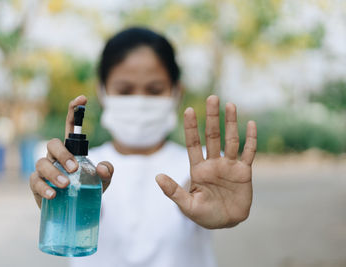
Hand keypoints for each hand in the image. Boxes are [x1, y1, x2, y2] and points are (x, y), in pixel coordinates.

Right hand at [30, 95, 113, 207]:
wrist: (76, 212)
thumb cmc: (88, 191)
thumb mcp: (103, 181)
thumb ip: (108, 172)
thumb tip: (102, 168)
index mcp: (72, 151)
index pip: (71, 127)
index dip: (74, 111)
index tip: (82, 98)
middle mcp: (56, 157)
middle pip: (52, 144)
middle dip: (62, 153)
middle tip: (74, 168)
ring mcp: (45, 171)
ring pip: (41, 162)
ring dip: (53, 172)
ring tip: (66, 185)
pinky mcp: (37, 185)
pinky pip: (35, 181)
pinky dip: (44, 187)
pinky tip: (54, 194)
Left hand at [156, 95, 256, 228]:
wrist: (226, 223)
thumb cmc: (204, 215)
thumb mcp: (187, 205)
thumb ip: (174, 191)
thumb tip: (157, 176)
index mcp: (198, 169)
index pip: (193, 144)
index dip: (191, 127)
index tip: (188, 110)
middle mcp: (213, 163)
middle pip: (212, 136)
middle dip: (212, 117)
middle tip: (212, 98)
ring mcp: (229, 166)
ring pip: (231, 140)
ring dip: (231, 123)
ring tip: (230, 105)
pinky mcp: (244, 172)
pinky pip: (248, 153)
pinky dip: (251, 139)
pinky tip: (251, 124)